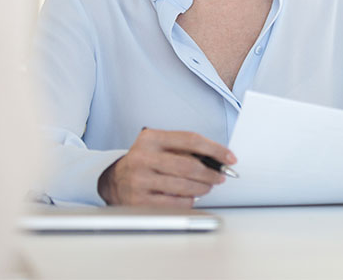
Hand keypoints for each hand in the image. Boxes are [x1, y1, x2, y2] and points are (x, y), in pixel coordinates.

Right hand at [97, 128, 236, 206]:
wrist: (113, 180)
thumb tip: (218, 159)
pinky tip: (190, 196)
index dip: (215, 149)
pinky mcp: (139, 202)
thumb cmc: (145, 161)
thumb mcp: (159, 145)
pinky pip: (175, 203)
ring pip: (184, 186)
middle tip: (220, 176)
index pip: (191, 140)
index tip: (229, 157)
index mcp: (151, 138)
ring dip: (203, 187)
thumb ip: (185, 148)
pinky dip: (189, 200)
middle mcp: (143, 158)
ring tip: (207, 186)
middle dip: (211, 172)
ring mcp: (140, 181)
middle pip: (189, 165)